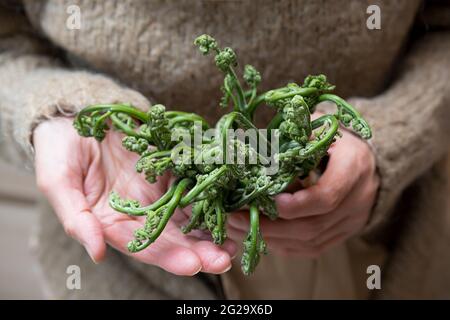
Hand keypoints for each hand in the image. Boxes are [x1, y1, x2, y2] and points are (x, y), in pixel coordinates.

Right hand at [34, 117, 235, 274]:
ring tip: (240, 238)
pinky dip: (215, 195)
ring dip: (214, 228)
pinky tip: (234, 202)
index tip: (195, 263)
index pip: (145, 246)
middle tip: (226, 258)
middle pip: (175, 238)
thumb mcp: (58, 181)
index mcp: (114, 223)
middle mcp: (141, 212)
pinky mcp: (172, 169)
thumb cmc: (60, 148)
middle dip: (201, 250)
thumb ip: (76, 218)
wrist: (75, 114)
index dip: (169, 257)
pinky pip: (196, 184)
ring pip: (191, 216)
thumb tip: (97, 253)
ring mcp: (159, 191)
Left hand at [227, 129, 378, 256]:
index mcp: (353, 166)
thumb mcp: (316, 127)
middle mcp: (357, 199)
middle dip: (271, 226)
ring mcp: (351, 221)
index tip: (271, 201)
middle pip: (313, 225)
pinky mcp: (341, 234)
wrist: (364, 161)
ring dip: (271, 238)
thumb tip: (252, 150)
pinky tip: (259, 236)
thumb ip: (291, 138)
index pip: (327, 196)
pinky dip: (283, 245)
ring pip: (309, 241)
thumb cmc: (332, 138)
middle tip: (236, 219)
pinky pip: (311, 248)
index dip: (298, 204)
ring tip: (238, 228)